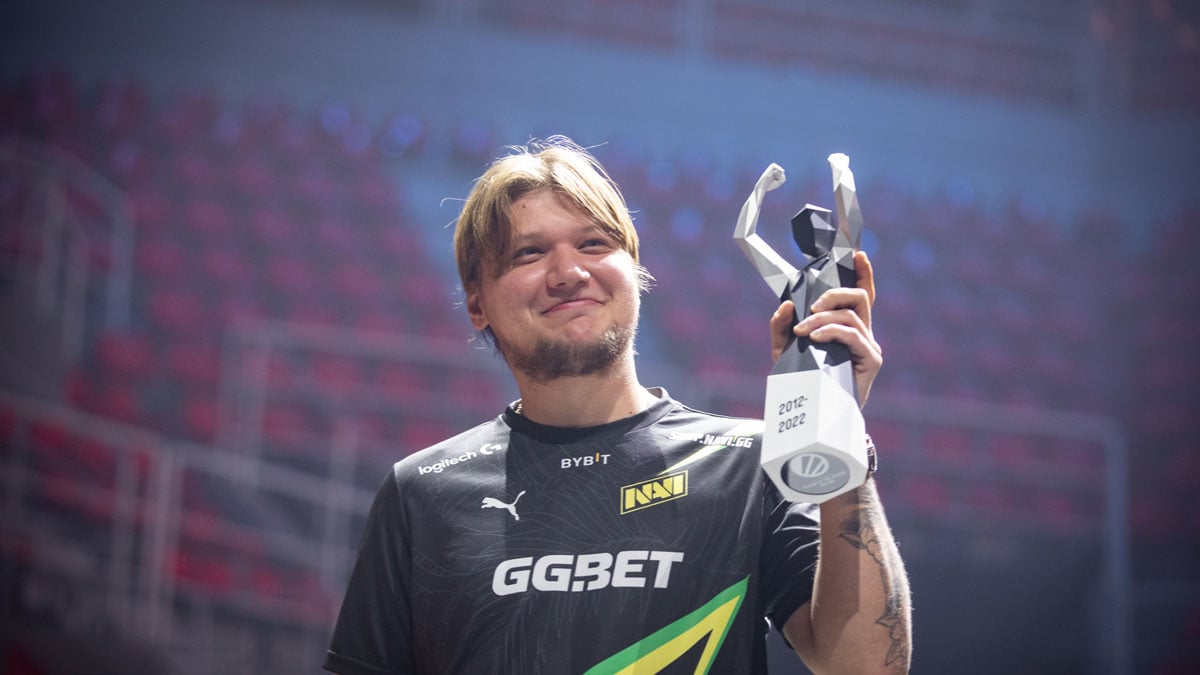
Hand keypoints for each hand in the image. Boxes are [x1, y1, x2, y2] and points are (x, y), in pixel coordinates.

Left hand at [770, 250, 881, 407]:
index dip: (864, 274)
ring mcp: (868, 346)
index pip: (861, 295)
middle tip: (811, 307)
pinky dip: (832, 332)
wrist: (812, 412)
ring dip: (823, 319)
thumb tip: (787, 305)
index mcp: (848, 327)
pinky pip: (853, 335)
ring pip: (851, 316)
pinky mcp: (871, 360)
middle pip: (859, 297)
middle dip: (833, 294)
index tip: (858, 255)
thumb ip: (781, 325)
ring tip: (804, 331)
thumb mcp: (784, 348)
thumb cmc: (803, 379)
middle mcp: (862, 333)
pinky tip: (816, 337)